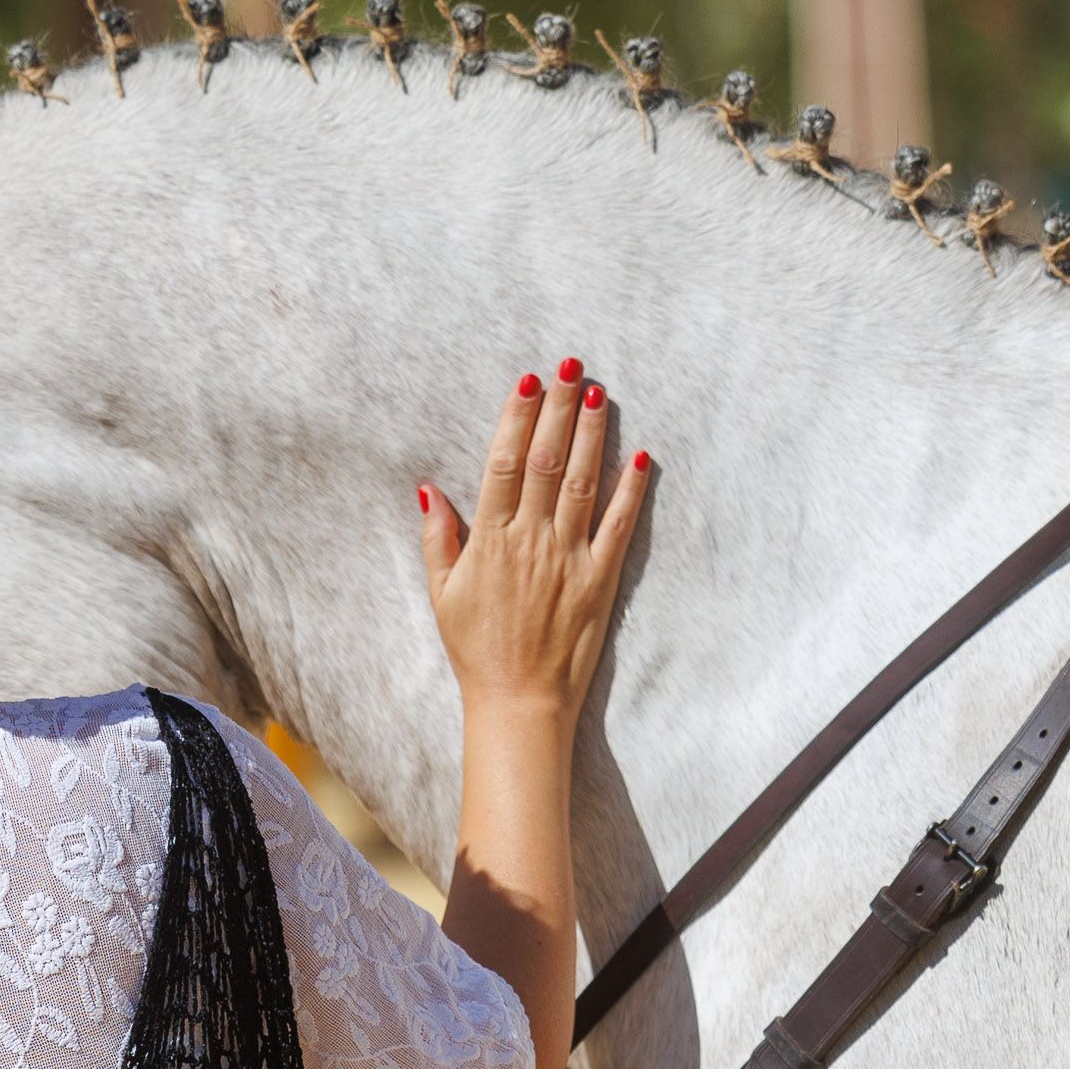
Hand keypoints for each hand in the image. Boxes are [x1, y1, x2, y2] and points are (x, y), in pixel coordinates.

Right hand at [419, 358, 648, 727]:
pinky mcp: (599, 580)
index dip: (518, 418)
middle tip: (571, 367)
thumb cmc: (475, 649)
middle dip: (560, 409)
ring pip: (583, 482)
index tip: (529, 383)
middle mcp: (530, 540)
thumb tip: (429, 489)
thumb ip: (438, 537)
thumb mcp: (441, 593)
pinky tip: (640, 456)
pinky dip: (630, 490)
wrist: (518, 702)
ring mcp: (568, 558)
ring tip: (599, 394)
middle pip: (548, 460)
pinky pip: (618, 526)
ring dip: (592, 434)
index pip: (505, 463)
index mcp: (489, 539)